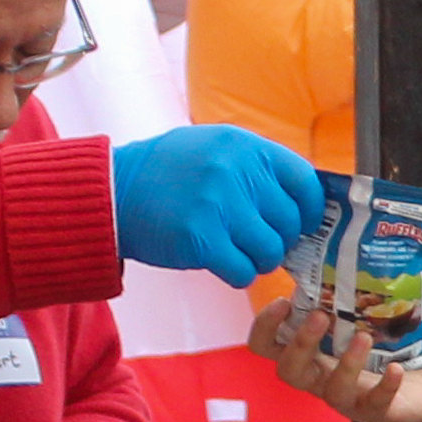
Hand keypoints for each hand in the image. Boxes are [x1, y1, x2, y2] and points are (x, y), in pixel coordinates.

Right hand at [115, 125, 325, 285]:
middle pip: (289, 223)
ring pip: (270, 252)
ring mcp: (219, 206)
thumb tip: (300, 200)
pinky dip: (237, 275)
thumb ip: (255, 167)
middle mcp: (236, 171)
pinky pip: (243, 272)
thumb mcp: (214, 148)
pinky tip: (222, 265)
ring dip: (258, 260)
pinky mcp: (201, 240)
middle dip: (279, 240)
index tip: (302, 224)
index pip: (304, 182)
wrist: (112, 192)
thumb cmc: (167, 173)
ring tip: (238, 253)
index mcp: (245, 146)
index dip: (308, 210)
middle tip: (258, 243)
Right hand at [252, 289, 421, 421]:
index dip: (265, 326)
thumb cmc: (374, 346)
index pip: (266, 346)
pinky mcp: (375, 410)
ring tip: (364, 336)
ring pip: (332, 391)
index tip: (283, 301)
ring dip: (346, 363)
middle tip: (320, 315)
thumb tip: (330, 242)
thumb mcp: (352, 319)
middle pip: (289, 371)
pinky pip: (375, 404)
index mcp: (306, 352)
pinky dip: (385, 386)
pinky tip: (395, 369)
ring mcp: (345, 397)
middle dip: (301, 343)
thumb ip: (336, 293)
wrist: (413, 387)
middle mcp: (318, 376)